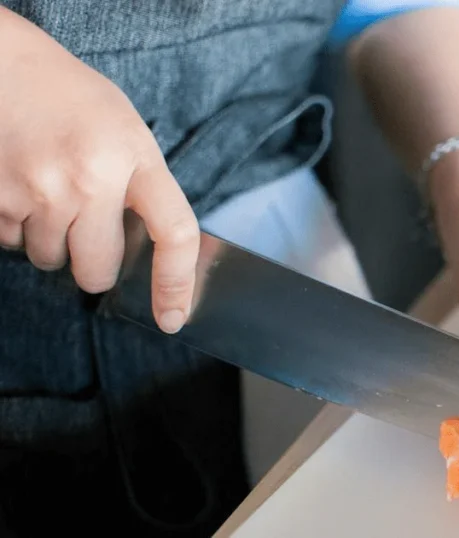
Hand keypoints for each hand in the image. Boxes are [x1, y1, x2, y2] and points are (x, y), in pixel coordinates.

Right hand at [0, 7, 198, 333]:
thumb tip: (148, 255)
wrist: (5, 65)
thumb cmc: (73, 100)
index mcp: (135, 156)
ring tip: (47, 188)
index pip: (175, 233)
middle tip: (86, 226)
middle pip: (97, 271)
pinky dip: (16, 226)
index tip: (173, 317)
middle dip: (93, 263)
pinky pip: (10, 243)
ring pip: (50, 261)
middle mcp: (89, 179)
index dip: (177, 284)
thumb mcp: (127, 132)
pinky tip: (20, 185)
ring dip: (51, 239)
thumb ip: (141, 188)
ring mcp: (37, 191)